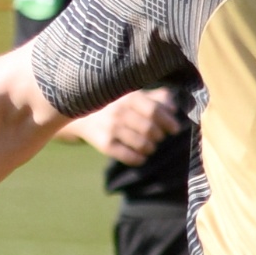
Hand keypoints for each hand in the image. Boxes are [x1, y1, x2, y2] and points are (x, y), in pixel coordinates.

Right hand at [68, 89, 184, 166]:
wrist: (80, 114)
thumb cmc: (117, 104)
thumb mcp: (134, 95)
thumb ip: (157, 98)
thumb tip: (173, 109)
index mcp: (129, 97)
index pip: (155, 111)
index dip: (169, 122)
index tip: (175, 129)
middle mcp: (119, 111)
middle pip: (151, 129)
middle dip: (159, 136)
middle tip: (158, 137)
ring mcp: (110, 128)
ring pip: (143, 144)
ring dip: (151, 148)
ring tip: (149, 146)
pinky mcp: (104, 144)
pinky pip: (129, 157)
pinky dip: (140, 159)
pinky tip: (140, 156)